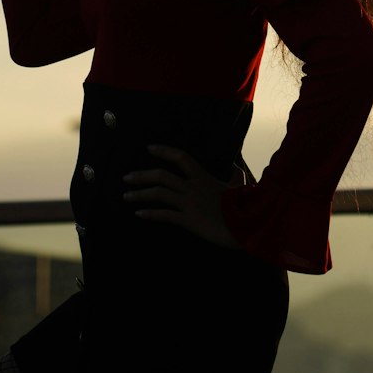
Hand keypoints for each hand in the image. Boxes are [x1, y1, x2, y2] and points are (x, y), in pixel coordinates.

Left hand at [122, 145, 242, 249]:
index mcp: (203, 176)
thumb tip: (236, 165)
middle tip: (126, 177)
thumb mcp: (239, 185)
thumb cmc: (244, 204)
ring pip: (158, 194)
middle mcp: (192, 187)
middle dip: (141, 175)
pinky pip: (164, 215)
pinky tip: (139, 214)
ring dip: (140, 194)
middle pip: (161, 176)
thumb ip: (235, 175)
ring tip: (126, 196)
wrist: (245, 224)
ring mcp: (188, 203)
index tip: (149, 148)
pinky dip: (150, 214)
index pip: (180, 157)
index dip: (163, 151)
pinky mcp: (188, 220)